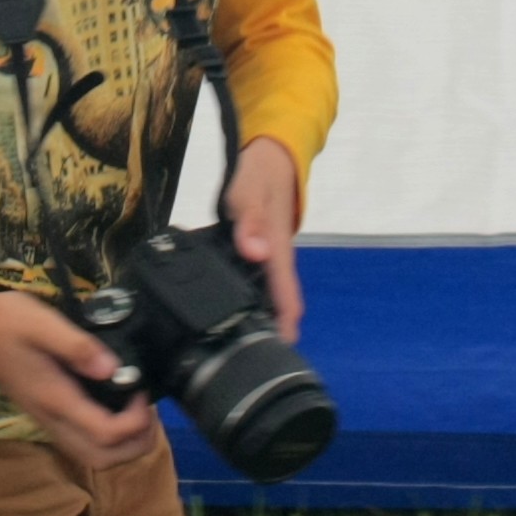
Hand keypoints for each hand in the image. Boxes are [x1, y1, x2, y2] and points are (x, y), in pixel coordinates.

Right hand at [0, 287, 161, 468]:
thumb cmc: (7, 321)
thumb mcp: (43, 322)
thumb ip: (78, 346)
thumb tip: (113, 369)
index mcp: (55, 398)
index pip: (106, 433)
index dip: (136, 421)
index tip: (142, 392)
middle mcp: (51, 418)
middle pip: (102, 458)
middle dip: (136, 444)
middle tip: (147, 410)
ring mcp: (46, 420)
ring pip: (92, 456)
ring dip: (123, 445)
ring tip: (137, 412)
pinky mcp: (45, 414)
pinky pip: (82, 442)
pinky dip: (107, 438)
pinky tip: (115, 408)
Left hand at [221, 136, 304, 339]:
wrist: (272, 155)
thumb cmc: (260, 173)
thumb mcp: (248, 190)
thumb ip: (249, 220)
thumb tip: (255, 253)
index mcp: (276, 248)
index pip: (284, 294)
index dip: (284, 323)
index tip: (280, 351)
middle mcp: (276, 256)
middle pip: (278, 301)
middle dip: (272, 329)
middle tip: (255, 361)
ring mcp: (270, 254)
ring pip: (269, 292)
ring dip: (262, 315)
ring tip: (243, 345)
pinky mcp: (261, 250)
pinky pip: (258, 279)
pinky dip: (250, 296)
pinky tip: (230, 308)